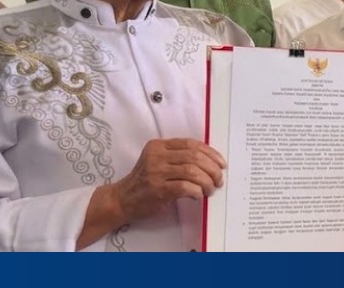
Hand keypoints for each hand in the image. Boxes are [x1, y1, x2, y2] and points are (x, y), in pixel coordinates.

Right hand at [79, 138, 223, 248]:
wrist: (122, 199)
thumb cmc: (145, 182)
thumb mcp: (158, 162)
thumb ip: (178, 158)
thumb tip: (210, 162)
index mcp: (159, 146)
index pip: (191, 144)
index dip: (211, 153)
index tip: (221, 163)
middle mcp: (157, 156)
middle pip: (194, 157)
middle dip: (212, 168)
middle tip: (219, 179)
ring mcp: (156, 172)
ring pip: (192, 171)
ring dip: (207, 181)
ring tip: (210, 189)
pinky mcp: (157, 189)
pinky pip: (185, 187)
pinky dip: (197, 191)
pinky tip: (198, 195)